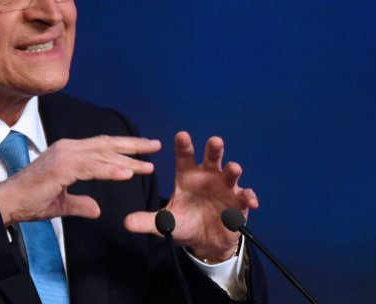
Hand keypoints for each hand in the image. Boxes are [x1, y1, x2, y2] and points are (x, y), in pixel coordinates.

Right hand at [0, 136, 159, 225]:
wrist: (8, 203)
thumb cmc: (30, 201)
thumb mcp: (62, 203)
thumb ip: (80, 204)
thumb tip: (97, 209)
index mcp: (68, 152)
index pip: (102, 146)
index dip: (124, 147)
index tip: (145, 150)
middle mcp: (67, 148)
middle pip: (107, 144)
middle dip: (133, 145)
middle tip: (155, 146)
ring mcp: (64, 156)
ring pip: (102, 154)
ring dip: (127, 159)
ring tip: (148, 165)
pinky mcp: (61, 168)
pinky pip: (91, 168)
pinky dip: (110, 170)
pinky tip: (127, 173)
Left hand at [124, 131, 258, 261]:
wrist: (205, 241)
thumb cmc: (184, 223)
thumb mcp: (164, 223)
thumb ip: (147, 221)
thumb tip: (125, 222)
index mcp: (187, 176)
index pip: (184, 157)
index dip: (184, 146)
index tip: (182, 135)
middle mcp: (207, 177)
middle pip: (211, 159)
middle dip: (213, 149)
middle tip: (215, 141)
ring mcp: (225, 188)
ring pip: (230, 174)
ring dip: (232, 170)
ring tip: (234, 168)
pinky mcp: (238, 203)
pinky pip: (245, 197)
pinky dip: (248, 197)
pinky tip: (250, 201)